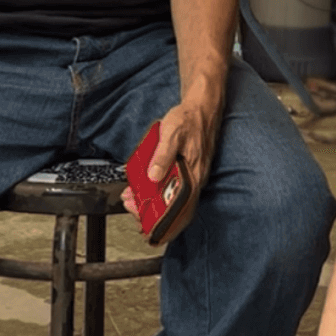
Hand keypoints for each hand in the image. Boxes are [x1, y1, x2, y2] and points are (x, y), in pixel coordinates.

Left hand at [120, 99, 219, 243]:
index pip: (181, 212)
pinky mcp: (187, 170)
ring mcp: (192, 176)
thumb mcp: (172, 133)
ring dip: (152, 202)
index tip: (148, 229)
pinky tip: (145, 184)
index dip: (165, 225)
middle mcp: (195, 180)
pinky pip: (172, 188)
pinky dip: (158, 190)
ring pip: (172, 199)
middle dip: (151, 213)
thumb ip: (162, 155)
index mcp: (193, 176)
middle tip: (132, 206)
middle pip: (174, 209)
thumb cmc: (189, 118)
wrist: (202, 106)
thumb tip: (153, 176)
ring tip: (133, 196)